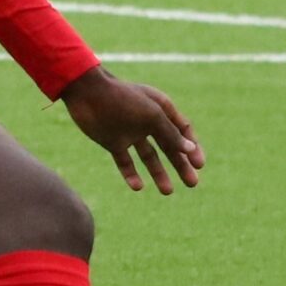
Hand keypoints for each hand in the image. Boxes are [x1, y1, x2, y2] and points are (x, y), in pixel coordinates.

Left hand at [60, 65, 201, 197]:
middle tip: (192, 184)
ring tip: (168, 192)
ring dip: (159, 174)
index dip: (192, 147)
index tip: (199, 165)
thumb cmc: (122, 100)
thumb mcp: (151, 116)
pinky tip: (138, 186)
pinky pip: (126, 161)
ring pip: (149, 157)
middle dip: (181, 165)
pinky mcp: (113, 142)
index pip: (183, 130)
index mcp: (160, 109)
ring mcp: (130, 132)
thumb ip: (170, 134)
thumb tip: (190, 150)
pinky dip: (131, 174)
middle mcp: (147, 121)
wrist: (86, 94)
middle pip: (169, 146)